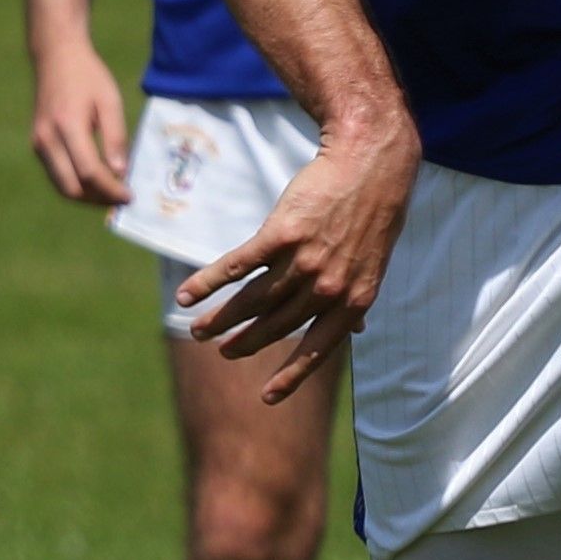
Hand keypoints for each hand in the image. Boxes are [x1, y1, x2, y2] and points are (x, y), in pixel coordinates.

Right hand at [29, 44, 133, 205]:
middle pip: (72, 187)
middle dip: (99, 198)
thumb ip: (115, 137)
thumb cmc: (87, 76)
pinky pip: (56, 176)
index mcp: (67, 126)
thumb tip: (120, 173)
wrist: (56, 57)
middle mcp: (47, 139)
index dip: (111, 189)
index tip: (129, 196)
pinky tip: (95, 180)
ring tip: (110, 192)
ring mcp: (38, 144)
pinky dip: (76, 184)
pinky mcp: (37, 145)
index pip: (89, 172)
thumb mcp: (109, 101)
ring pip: (62, 187)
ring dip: (87, 196)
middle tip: (121, 198)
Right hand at [175, 110, 421, 402]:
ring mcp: (305, 262)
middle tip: (221, 350)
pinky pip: (237, 266)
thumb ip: (356, 299)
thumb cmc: (372, 212)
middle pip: (275, 325)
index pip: (317, 350)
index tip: (266, 397)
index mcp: (354, 301)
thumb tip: (355, 331)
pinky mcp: (281, 234)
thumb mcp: (373, 263)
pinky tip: (187, 293)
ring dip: (220, 317)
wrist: (369, 162)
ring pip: (252, 300)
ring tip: (197, 328)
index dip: (290, 375)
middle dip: (244, 342)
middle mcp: (329, 288)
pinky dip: (208, 282)